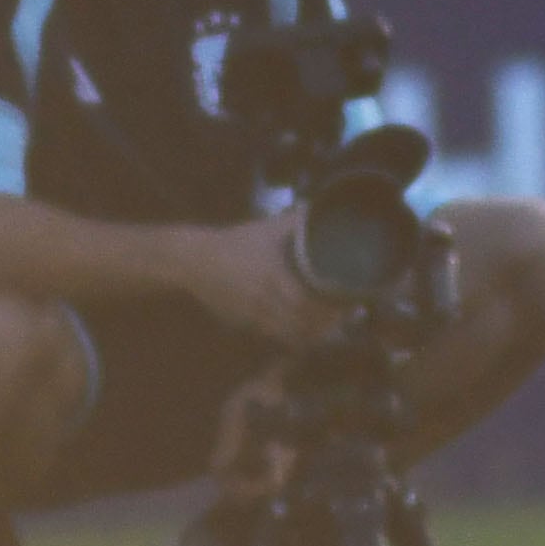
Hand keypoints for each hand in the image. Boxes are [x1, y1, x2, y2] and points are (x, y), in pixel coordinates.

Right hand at [175, 215, 341, 349]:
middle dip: (326, 326)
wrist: (195, 260)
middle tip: (346, 321)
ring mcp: (254, 313)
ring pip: (288, 334)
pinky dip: (291, 338)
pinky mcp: (245, 323)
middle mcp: (265, 298)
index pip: (308, 302)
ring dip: (311, 336)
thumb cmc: (236, 241)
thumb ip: (295, 221)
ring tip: (330, 332)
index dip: (331, 309)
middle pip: (302, 323)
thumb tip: (319, 207)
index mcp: (274, 274)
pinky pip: (273, 336)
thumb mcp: (266, 227)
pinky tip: (303, 334)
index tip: (349, 306)